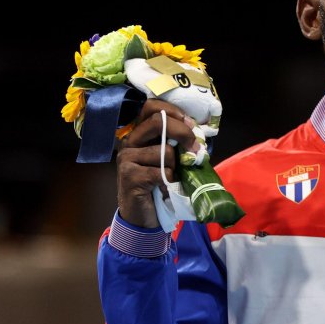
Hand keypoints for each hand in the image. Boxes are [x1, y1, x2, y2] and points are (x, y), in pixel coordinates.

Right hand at [115, 99, 197, 227]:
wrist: (142, 216)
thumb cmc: (159, 185)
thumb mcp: (169, 160)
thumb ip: (176, 144)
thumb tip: (198, 133)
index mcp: (139, 134)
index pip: (151, 107)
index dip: (173, 111)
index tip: (190, 124)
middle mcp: (129, 142)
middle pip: (157, 122)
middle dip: (182, 132)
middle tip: (194, 147)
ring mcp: (126, 158)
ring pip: (164, 151)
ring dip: (174, 167)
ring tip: (168, 179)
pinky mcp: (129, 175)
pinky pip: (160, 172)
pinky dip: (168, 181)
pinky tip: (162, 188)